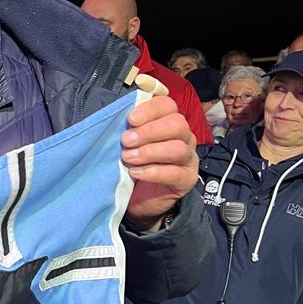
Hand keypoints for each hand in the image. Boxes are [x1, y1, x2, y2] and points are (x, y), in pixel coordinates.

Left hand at [121, 95, 198, 228]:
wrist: (139, 198)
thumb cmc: (133, 164)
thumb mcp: (128, 144)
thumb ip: (128, 129)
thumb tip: (114, 117)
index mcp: (168, 122)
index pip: (168, 105)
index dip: (150, 109)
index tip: (131, 119)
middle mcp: (183, 137)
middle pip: (177, 124)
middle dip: (149, 131)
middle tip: (126, 141)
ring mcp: (188, 158)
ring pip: (178, 148)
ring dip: (149, 152)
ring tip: (128, 158)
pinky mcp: (187, 179)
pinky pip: (174, 173)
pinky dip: (152, 172)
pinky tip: (136, 172)